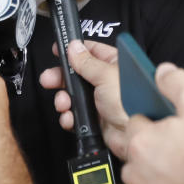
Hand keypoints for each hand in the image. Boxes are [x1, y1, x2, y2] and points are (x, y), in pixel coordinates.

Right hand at [39, 40, 129, 158]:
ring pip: (72, 95)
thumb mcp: (105, 75)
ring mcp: (99, 101)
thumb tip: (73, 47)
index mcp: (113, 64)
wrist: (134, 136)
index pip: (90, 51)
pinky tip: (69, 117)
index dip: (73, 50)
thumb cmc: (131, 102)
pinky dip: (69, 117)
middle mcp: (105, 81)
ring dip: (63, 99)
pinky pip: (74, 115)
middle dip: (61, 78)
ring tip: (63, 103)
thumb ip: (86, 61)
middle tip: (49, 79)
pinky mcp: (94, 119)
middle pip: (76, 74)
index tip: (58, 50)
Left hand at [121, 63, 183, 183]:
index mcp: (140, 140)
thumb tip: (162, 72)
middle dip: (156, 149)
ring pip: (148, 181)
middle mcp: (136, 171)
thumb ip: (177, 82)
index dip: (156, 120)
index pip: (136, 121)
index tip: (172, 124)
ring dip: (162, 177)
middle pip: (139, 153)